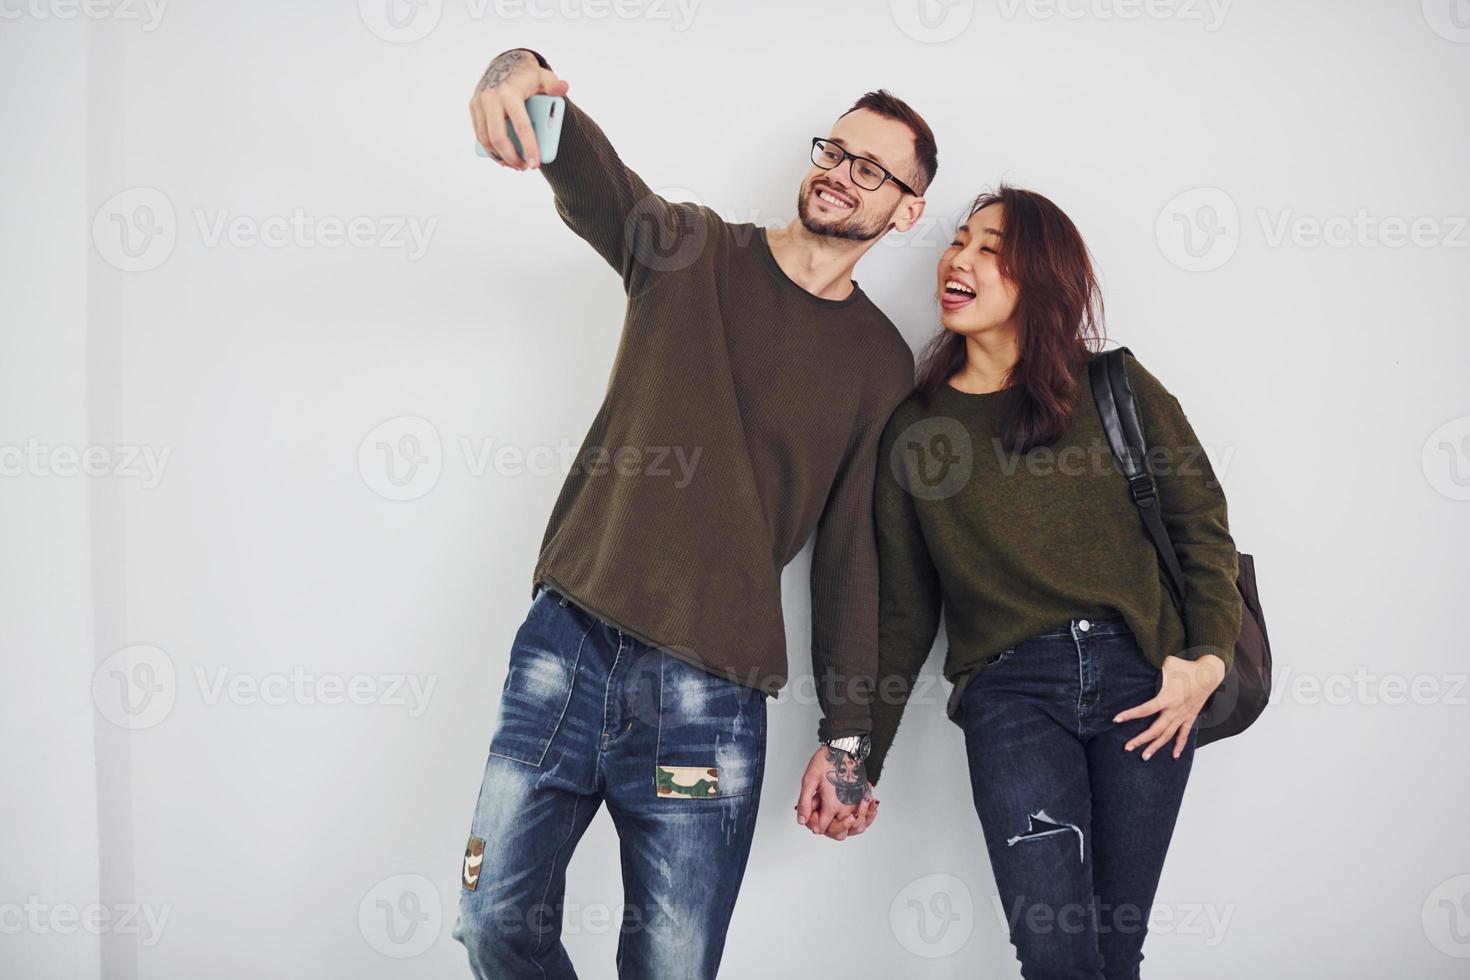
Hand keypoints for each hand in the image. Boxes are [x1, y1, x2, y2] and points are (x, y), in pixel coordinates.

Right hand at [469, 49, 569, 169]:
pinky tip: (502, 158)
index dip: (528, 147)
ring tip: (515, 165)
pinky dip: (490, 150)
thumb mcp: (543, 76)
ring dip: (500, 157)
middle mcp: (491, 98)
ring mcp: (479, 103)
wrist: (504, 62)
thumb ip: (554, 85)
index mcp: (509, 92)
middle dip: (511, 157)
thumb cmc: (527, 75)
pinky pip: (479, 135)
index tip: (535, 165)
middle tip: (525, 168)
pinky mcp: (473, 107)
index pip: (520, 125)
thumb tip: (564, 88)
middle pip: (498, 137)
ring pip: (486, 139)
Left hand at [795, 744, 873, 839]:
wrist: (844, 749)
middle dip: (829, 827)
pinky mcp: (864, 798)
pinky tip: (850, 810)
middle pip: (838, 833)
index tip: (813, 811)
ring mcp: (858, 804)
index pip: (821, 829)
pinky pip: (864, 818)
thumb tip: (802, 820)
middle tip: (823, 810)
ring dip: (844, 824)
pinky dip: (858, 818)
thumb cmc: (826, 761)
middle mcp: (848, 808)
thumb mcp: (809, 780)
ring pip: (853, 828)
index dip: (814, 823)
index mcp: (832, 805)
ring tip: (835, 810)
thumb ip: (804, 803)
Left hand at [1114, 653, 1226, 759]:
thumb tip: (1143, 667)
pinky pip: (1184, 734)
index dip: (1130, 715)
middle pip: (1155, 730)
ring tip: (1144, 757)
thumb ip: (1155, 669)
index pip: (1145, 709)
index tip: (1116, 719)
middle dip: (1140, 740)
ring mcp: (1183, 716)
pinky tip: (1174, 756)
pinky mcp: (1190, 717)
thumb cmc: (1186, 667)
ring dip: (1156, 747)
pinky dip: (1179, 746)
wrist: (1209, 673)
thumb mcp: (1168, 664)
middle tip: (1127, 748)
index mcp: (1167, 698)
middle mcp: (1174, 710)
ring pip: (1168, 736)